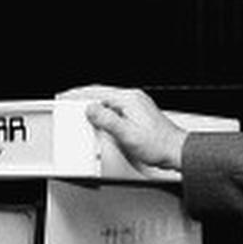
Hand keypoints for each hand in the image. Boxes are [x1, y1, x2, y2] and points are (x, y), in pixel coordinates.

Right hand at [59, 85, 186, 170]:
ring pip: (108, 103)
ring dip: (94, 109)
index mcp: (129, 99)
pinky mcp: (138, 115)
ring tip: (81, 115)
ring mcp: (136, 106)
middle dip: (84, 100)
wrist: (176, 152)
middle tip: (69, 106)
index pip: (97, 91)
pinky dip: (104, 115)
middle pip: (102, 96)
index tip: (66, 97)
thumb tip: (90, 109)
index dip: (79, 94)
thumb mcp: (127, 134)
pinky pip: (115, 110)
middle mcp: (133, 99)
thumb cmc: (158, 144)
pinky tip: (99, 123)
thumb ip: (106, 120)